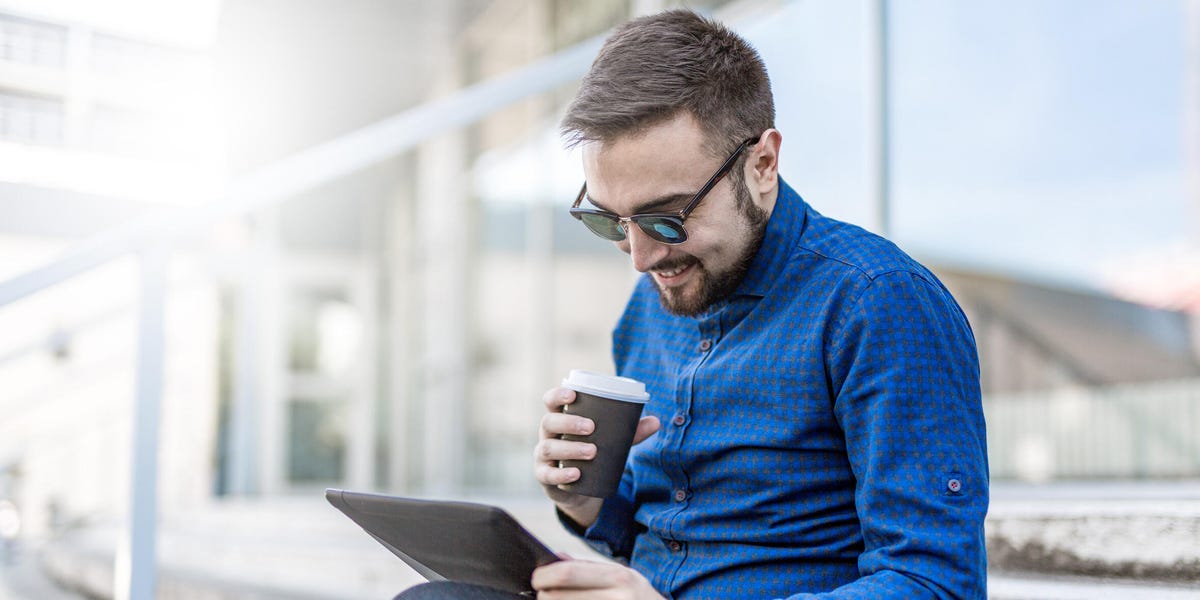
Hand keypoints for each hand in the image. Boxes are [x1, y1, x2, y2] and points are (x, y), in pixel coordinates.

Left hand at [532, 559, 663, 599]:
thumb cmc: (639, 599)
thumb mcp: (623, 577)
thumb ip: (588, 568)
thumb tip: (554, 559)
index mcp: (619, 577)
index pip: (566, 574)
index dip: (543, 576)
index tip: (536, 578)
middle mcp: (618, 598)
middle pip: (557, 597)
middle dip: (543, 596)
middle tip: (541, 595)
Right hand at [533, 387, 659, 526]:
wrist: (580, 488)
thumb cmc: (592, 453)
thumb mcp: (609, 441)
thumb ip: (629, 432)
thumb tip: (657, 422)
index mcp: (560, 418)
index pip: (550, 401)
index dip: (557, 395)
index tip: (573, 395)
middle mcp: (548, 435)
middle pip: (549, 422)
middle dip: (569, 422)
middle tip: (591, 427)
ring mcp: (543, 456)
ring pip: (548, 448)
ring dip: (570, 448)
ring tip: (592, 452)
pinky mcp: (545, 477)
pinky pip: (548, 475)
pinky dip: (561, 474)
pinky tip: (575, 473)